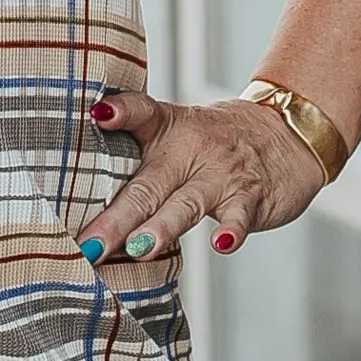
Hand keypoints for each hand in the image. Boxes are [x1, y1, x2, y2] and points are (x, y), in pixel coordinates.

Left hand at [77, 92, 327, 263]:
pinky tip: (223, 246)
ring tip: (139, 248)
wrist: (287, 133)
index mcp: (166, 130)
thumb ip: (130, 145)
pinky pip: (240, 216)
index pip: (142, 112)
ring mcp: (220, 174)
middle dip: (116, 217)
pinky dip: (232, 231)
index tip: (98, 114)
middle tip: (89, 245)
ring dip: (162, 226)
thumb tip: (73, 175)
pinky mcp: (250, 197)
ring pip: (187, 203)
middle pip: (148, 184)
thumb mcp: (173, 130)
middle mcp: (191, 150)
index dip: (120, 112)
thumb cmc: (213, 141)